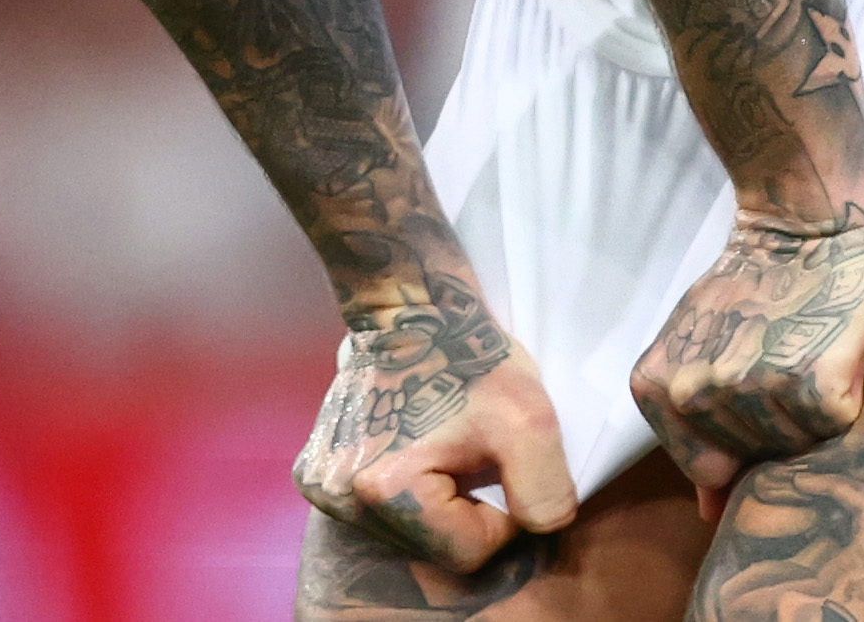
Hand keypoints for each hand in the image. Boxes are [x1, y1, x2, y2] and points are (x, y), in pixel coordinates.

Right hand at [295, 275, 578, 572]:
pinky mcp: (318, 475)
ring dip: (439, 505)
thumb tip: (535, 533)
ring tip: (446, 452)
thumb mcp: (531, 422)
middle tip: (475, 459)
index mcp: (386, 489)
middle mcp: (340, 498)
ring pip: (408, 534)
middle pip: (433, 547)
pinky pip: (381, 513)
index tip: (501, 466)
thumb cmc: (469, 359)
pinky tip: (417, 452)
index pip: (468, 552)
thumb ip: (545, 494)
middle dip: (467, 512)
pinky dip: (409, 494)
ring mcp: (322, 488)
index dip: (503, 519)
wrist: (412, 311)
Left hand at [629, 203, 863, 519]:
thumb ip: (696, 432)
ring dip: (812, 408)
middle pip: (755, 460)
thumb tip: (710, 515)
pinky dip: (847, 391)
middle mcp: (697, 393)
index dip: (742, 438)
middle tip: (782, 359)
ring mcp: (752, 389)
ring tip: (805, 348)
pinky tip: (834, 348)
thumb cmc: (753, 290)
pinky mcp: (812, 383)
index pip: (707, 469)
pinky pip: (836, 422)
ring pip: (798, 446)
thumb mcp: (699, 350)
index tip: (753, 387)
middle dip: (778, 423)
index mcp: (659, 388)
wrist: (805, 223)